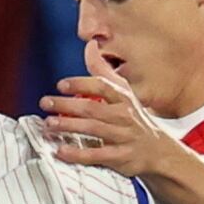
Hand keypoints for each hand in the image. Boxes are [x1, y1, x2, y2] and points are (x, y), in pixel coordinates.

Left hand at [40, 41, 183, 176]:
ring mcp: (123, 137)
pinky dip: (78, 154)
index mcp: (123, 98)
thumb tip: (91, 45)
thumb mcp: (123, 93)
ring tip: (49, 124)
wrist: (158, 151)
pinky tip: (61, 151)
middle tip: (45, 103)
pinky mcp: (120, 157)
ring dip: (69, 126)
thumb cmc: (133, 119)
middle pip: (93, 108)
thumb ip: (104, 72)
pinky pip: (96, 155)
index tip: (61, 85)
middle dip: (67, 105)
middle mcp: (124, 115)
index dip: (81, 84)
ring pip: (93, 129)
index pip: (102, 86)